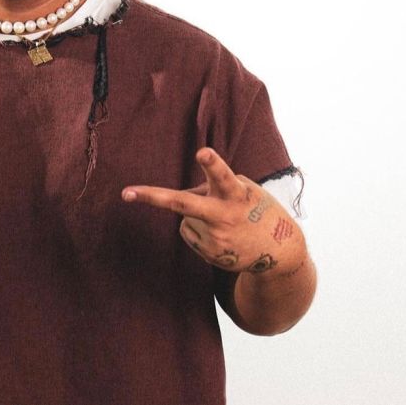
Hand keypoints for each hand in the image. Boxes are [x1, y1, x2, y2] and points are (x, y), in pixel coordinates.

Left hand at [121, 148, 298, 274]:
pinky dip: (201, 230)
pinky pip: (189, 231)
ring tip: (227, 224)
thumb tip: (179, 197)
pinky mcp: (210, 253)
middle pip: (184, 203)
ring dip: (199, 216)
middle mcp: (224, 215)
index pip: (222, 175)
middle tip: (126, 193)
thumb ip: (212, 187)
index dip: (212, 163)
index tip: (202, 151)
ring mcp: (216, 237)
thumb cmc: (254, 209)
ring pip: (186, 216)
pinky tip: (223, 236)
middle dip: (154, 196)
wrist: (280, 251)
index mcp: (236, 192)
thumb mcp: (242, 191)